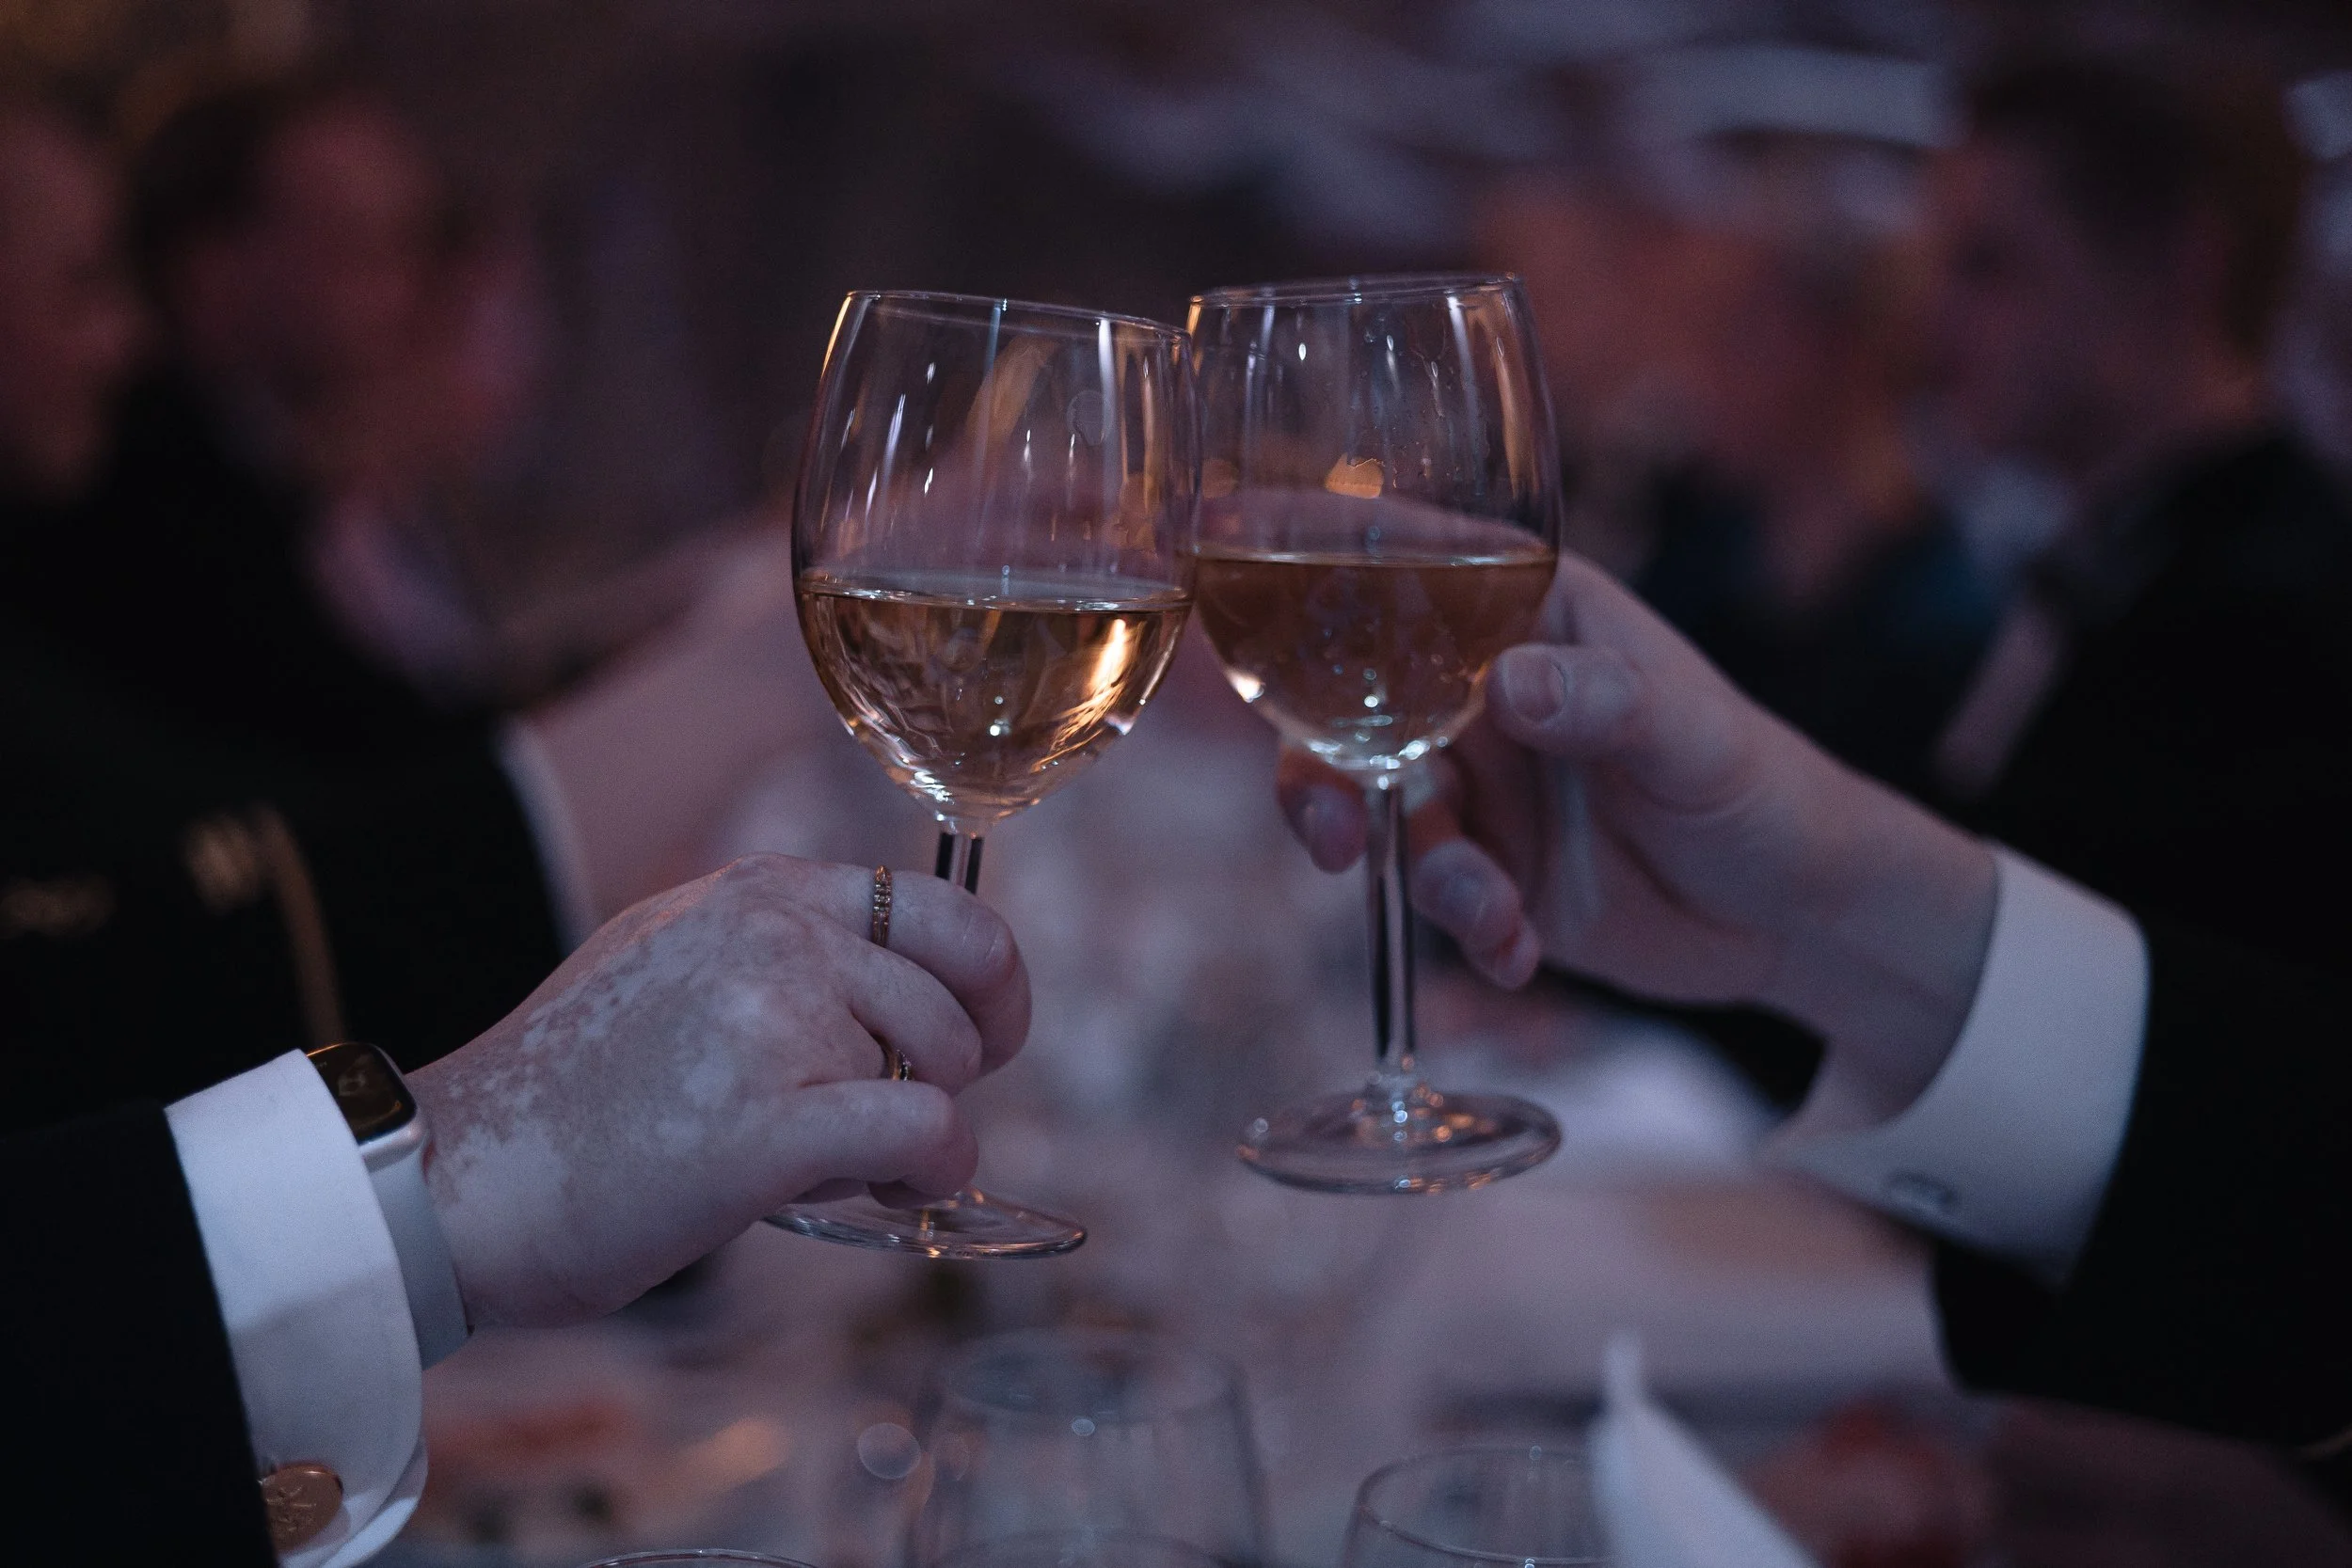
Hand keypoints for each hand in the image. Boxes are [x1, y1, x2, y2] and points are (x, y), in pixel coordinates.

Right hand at [410, 852, 1026, 1326]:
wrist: (456, 1180)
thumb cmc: (565, 1097)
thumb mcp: (670, 960)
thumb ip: (779, 952)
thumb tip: (899, 989)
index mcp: (756, 892)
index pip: (941, 905)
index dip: (990, 979)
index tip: (988, 1033)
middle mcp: (774, 934)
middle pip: (962, 989)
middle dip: (957, 1067)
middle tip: (898, 1122)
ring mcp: (772, 1018)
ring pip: (942, 1070)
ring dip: (912, 1133)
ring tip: (817, 1162)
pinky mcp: (767, 1122)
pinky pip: (927, 1133)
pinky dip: (935, 1171)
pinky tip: (892, 1192)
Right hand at [1280, 556, 1996, 1112]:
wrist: (1799, 916)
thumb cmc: (1760, 786)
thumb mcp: (1694, 737)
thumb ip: (1604, 703)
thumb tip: (1505, 686)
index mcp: (1527, 613)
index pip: (1402, 560)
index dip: (1304, 540)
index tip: (1218, 532)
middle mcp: (1481, 686)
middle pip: (1345, 698)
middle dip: (1316, 766)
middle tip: (1326, 831)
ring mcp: (1477, 780)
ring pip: (1376, 807)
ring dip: (1417, 870)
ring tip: (1489, 916)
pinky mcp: (1484, 867)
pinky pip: (1426, 891)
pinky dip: (1462, 929)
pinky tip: (1521, 954)